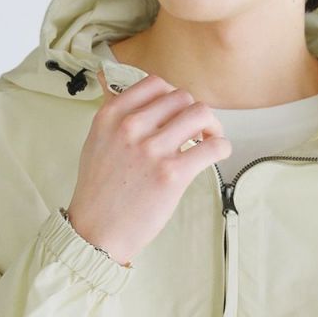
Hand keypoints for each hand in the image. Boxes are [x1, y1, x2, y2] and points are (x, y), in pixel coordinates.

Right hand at [64, 68, 232, 266]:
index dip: (173, 97)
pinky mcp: (172, 174)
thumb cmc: (98, 193)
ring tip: (208, 141)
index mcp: (111, 116)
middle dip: (194, 113)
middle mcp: (131, 127)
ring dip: (212, 126)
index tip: (177, 112)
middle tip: (197, 130)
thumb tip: (128, 92)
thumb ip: (115, 117)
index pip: (155, 84)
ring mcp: (153, 150)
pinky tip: (215, 155)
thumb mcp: (96, 142)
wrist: (96, 232)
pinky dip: (221, 148)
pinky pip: (213, 147)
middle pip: (182, 98)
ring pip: (201, 115)